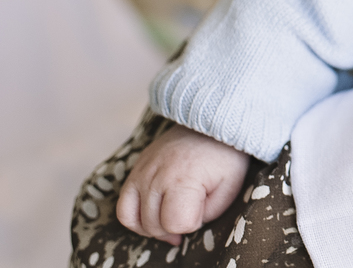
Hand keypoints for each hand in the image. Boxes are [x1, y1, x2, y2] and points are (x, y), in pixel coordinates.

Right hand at [115, 124, 250, 244]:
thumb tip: (184, 227)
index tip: (203, 210)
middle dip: (173, 228)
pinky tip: (153, 218)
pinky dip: (134, 219)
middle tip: (190, 216)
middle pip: (153, 224)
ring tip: (171, 221)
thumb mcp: (229, 188)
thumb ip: (208, 214)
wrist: (212, 124)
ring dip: (153, 227)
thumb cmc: (224, 158)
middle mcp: (156, 176)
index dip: (191, 225)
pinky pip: (123, 206)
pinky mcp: (136, 169)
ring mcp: (142, 172)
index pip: (175, 223)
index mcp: (183, 180)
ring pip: (133, 219)